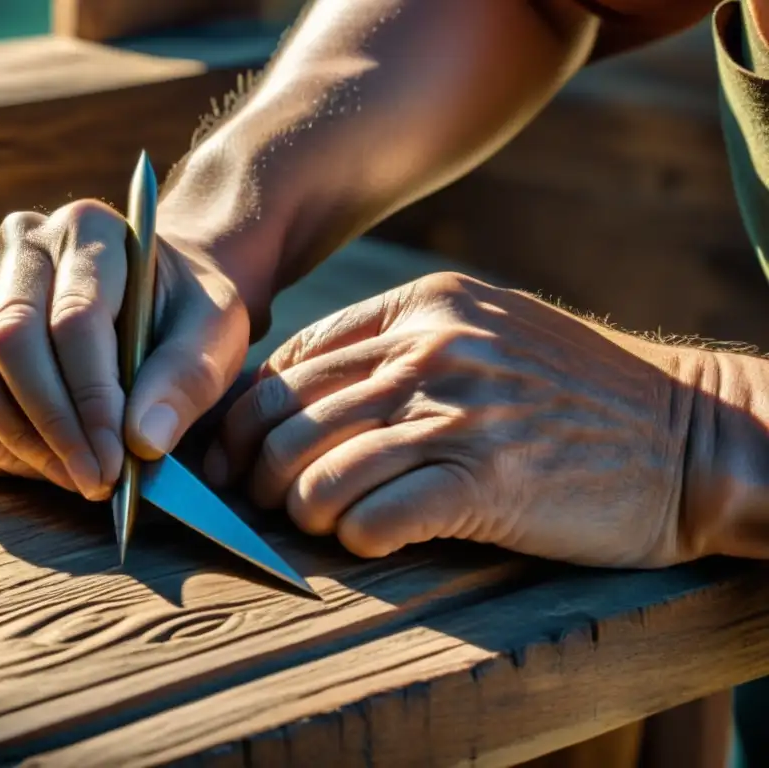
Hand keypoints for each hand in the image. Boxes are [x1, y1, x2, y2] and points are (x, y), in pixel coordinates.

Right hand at [0, 200, 248, 499]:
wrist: (155, 296)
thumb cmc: (184, 312)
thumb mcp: (214, 334)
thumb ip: (186, 379)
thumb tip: (141, 442)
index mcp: (90, 229)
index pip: (76, 320)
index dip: (93, 401)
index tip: (117, 463)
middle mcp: (21, 244)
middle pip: (7, 341)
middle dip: (51, 426)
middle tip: (92, 480)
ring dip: (8, 437)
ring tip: (66, 475)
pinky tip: (25, 461)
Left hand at [207, 272, 712, 567]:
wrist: (688, 436)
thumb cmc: (574, 392)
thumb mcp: (486, 333)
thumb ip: (397, 348)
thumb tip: (297, 391)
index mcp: (423, 307)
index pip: (293, 361)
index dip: (246, 413)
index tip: (232, 451)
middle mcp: (432, 351)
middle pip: (288, 415)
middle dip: (252, 466)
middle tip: (251, 498)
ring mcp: (459, 413)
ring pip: (317, 471)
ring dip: (297, 509)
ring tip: (311, 522)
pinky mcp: (487, 483)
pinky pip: (374, 519)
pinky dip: (354, 539)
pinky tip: (367, 540)